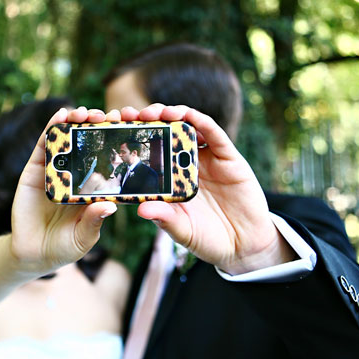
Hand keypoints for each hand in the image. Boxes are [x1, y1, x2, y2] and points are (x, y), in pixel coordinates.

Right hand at [10, 107, 117, 273]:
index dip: (121, 143)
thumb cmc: (64, 247)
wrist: (32, 254)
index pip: (111, 160)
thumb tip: (109, 206)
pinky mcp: (36, 170)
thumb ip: (94, 221)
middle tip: (114, 115)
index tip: (133, 129)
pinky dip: (52, 128)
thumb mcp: (84, 238)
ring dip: (78, 122)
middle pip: (92, 144)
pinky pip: (45, 145)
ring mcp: (57, 170)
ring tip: (86, 113)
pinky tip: (61, 116)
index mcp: (95, 188)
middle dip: (102, 126)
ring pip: (69, 139)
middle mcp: (78, 174)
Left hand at [121, 104, 295, 274]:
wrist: (244, 245)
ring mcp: (207, 159)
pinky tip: (188, 116)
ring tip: (157, 112)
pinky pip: (214, 134)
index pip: (147, 152)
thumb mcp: (183, 230)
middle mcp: (186, 164)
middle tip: (129, 114)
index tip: (113, 129)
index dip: (132, 138)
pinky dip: (201, 122)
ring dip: (171, 114)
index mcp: (169, 179)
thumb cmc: (208, 238)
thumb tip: (142, 209)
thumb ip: (165, 219)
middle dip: (147, 119)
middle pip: (164, 133)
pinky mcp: (229, 158)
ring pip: (187, 127)